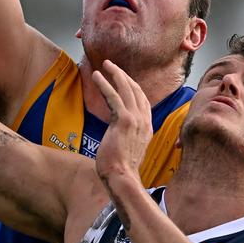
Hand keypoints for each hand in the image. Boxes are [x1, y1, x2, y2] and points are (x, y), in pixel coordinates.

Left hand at [93, 60, 152, 185]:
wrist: (122, 178)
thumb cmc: (121, 170)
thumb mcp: (129, 151)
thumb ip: (128, 139)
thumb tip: (120, 138)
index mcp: (147, 128)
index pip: (143, 101)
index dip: (133, 87)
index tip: (124, 78)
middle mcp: (144, 121)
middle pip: (136, 90)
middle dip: (124, 76)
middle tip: (112, 65)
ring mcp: (135, 120)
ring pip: (126, 89)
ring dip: (115, 74)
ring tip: (105, 64)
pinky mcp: (123, 120)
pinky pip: (113, 97)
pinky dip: (104, 84)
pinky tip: (96, 76)